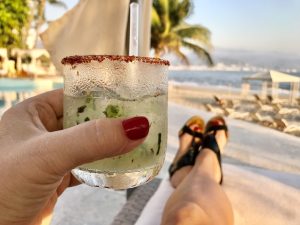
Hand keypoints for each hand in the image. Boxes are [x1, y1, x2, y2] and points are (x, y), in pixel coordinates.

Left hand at [0, 89, 148, 224]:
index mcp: (32, 113)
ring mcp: (50, 156)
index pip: (74, 95)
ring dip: (109, 146)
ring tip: (136, 140)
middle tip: (138, 120)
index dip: (101, 95)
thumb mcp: (47, 155)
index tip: (131, 97)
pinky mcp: (57, 178)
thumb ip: (92, 140)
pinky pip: (86, 166)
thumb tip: (138, 127)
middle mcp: (42, 132)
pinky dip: (103, 167)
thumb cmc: (2, 187)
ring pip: (87, 144)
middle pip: (85, 120)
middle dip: (110, 122)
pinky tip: (119, 166)